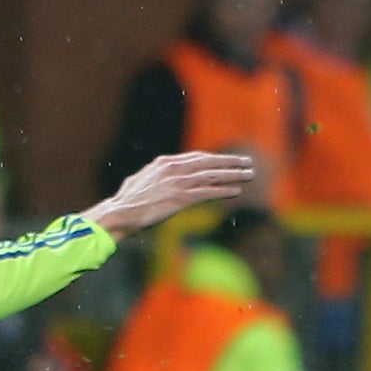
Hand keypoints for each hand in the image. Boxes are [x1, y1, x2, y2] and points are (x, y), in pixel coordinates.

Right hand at [84, 151, 254, 240]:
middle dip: (230, 162)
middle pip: (208, 162)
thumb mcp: (141, 180)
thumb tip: (159, 175)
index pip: (196, 157)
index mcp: (164, 162)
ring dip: (233, 175)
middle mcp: (173, 168)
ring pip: (212, 175)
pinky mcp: (181, 199)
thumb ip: (155, 175)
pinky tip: (236, 191)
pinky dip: (223, 191)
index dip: (214, 159)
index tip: (227, 160)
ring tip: (249, 174)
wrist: (120, 212)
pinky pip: (208, 192)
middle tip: (247, 162)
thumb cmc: (126, 201)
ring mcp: (178, 183)